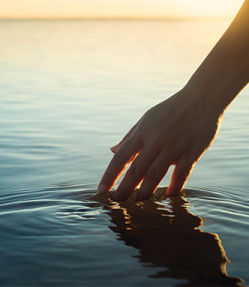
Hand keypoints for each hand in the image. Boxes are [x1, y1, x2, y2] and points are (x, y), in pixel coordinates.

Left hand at [98, 87, 222, 200]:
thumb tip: (112, 150)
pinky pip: (182, 173)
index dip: (109, 175)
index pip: (121, 157)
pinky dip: (175, 187)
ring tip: (138, 203)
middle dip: (125, 188)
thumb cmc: (169, 110)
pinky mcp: (192, 151)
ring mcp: (174, 146)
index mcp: (142, 132)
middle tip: (116, 202)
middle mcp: (156, 140)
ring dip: (146, 191)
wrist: (201, 99)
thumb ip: (129, 136)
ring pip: (156, 174)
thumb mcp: (146, 119)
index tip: (101, 189)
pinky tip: (167, 196)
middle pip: (136, 169)